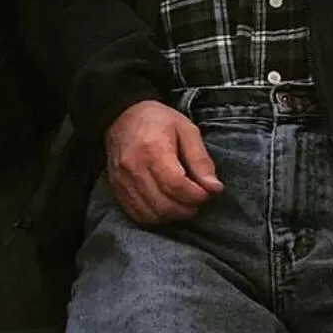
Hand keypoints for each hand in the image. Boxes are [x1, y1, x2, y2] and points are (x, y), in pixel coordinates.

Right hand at [104, 100, 222, 226]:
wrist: (121, 116)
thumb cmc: (157, 121)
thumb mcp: (185, 129)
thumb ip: (200, 159)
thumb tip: (214, 188)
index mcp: (153, 149)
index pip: (177, 186)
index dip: (197, 195)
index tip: (206, 192)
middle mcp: (135, 167)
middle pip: (165, 205)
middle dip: (187, 209)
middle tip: (196, 198)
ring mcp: (123, 180)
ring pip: (152, 215)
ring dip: (173, 215)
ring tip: (182, 202)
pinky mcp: (117, 189)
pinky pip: (138, 215)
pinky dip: (156, 217)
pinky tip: (165, 205)